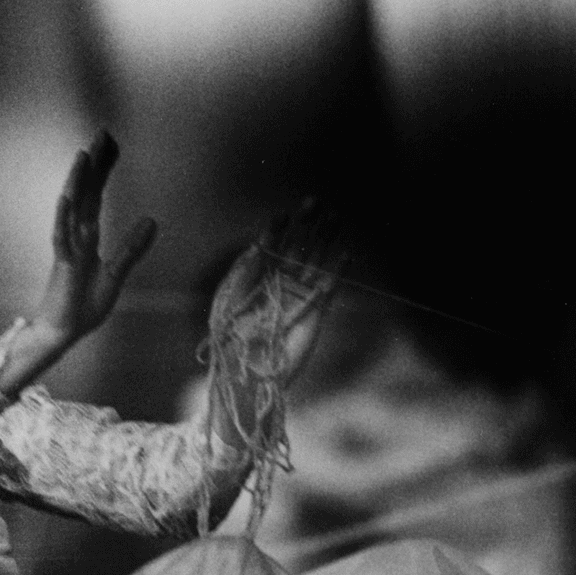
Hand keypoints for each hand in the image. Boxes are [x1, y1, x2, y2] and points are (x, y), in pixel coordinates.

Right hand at [35, 130, 156, 345]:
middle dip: (94, 164)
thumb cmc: (84, 304)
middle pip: (86, 192)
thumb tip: (152, 220)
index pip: (97, 194)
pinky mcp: (63, 265)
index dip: (104, 169)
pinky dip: (64, 217)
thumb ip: (132, 247)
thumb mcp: (116, 273)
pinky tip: (68, 197)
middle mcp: (76, 235)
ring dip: (79, 182)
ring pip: (73, 208)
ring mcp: (68, 248)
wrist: (65, 331)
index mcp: (87, 235)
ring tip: (85, 155)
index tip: (112, 143)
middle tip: (102, 133)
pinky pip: (62, 237)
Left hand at [207, 200, 346, 387]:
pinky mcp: (314, 314)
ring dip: (326, 240)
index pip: (272, 245)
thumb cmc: (230, 338)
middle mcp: (280, 285)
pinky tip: (345, 253)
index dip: (279, 228)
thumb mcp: (231, 296)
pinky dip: (337, 271)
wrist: (246, 373)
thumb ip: (246, 268)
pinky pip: (329, 288)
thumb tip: (260, 241)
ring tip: (337, 217)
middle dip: (308, 224)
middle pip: (298, 247)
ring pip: (316, 262)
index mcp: (257, 279)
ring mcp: (299, 298)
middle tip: (317, 201)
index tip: (284, 213)